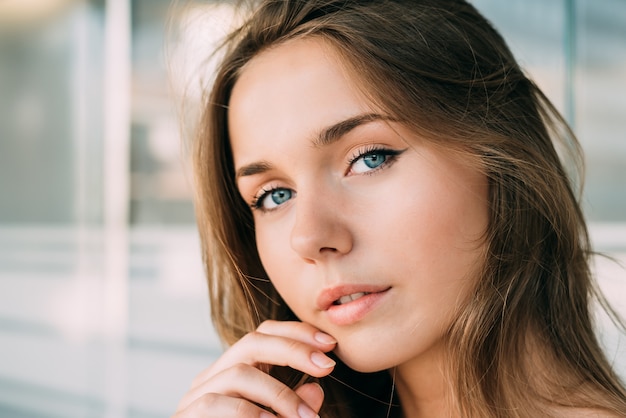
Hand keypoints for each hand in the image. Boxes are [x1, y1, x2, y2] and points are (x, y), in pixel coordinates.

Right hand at [173, 320, 337, 417]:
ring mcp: (195, 396)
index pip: (263, 334)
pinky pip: (216, 403)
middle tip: (325, 366)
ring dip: (279, 394)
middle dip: (293, 350)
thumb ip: (295, 406)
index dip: (296, 332)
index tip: (330, 345)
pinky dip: (249, 412)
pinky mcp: (187, 416)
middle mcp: (212, 377)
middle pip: (251, 342)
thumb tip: (316, 389)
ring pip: (239, 374)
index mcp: (233, 371)